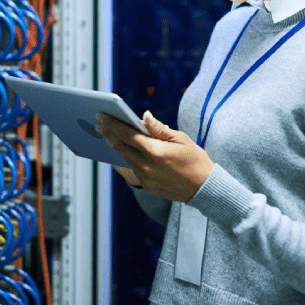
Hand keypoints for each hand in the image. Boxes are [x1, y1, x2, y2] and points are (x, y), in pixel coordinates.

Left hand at [96, 111, 214, 202]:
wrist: (205, 189)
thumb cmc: (195, 160)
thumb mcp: (181, 139)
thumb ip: (159, 128)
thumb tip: (144, 116)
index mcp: (155, 151)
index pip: (127, 134)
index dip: (113, 124)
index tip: (102, 115)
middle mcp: (147, 165)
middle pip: (122, 146)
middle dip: (109, 133)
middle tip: (99, 123)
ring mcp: (146, 177)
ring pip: (125, 157)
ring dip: (115, 145)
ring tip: (107, 134)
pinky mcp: (147, 185)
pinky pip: (131, 168)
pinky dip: (125, 157)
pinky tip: (120, 150)